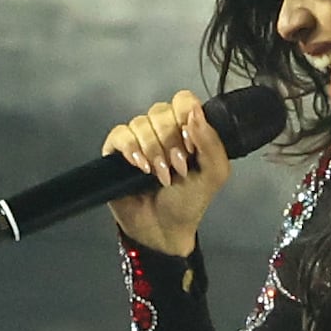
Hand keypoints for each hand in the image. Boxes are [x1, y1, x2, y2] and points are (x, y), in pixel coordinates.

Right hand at [106, 91, 237, 256]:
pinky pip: (119, 134)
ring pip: (140, 123)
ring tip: (160, 175)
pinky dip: (130, 148)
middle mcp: (162, 130)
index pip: (183, 101)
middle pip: (161, 112)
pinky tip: (140, 167)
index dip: (186, 118)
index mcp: (187, 129)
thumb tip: (195, 112)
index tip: (191, 146)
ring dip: (153, 151)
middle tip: (177, 169)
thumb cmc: (189, 202)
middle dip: (171, 142)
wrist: (165, 229)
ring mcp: (138, 139)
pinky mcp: (117, 151)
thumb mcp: (214, 174)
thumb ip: (212, 142)